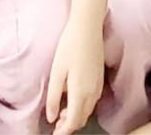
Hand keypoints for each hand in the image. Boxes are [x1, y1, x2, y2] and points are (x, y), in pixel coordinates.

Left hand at [44, 13, 102, 134]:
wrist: (88, 27)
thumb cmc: (70, 46)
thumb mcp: (56, 73)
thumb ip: (53, 97)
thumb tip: (51, 117)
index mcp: (80, 93)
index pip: (73, 122)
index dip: (63, 132)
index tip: (54, 134)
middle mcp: (92, 93)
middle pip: (82, 119)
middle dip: (69, 125)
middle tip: (54, 124)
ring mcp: (98, 86)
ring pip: (87, 111)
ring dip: (75, 116)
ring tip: (61, 112)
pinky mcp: (100, 78)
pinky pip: (92, 101)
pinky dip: (82, 106)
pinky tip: (72, 99)